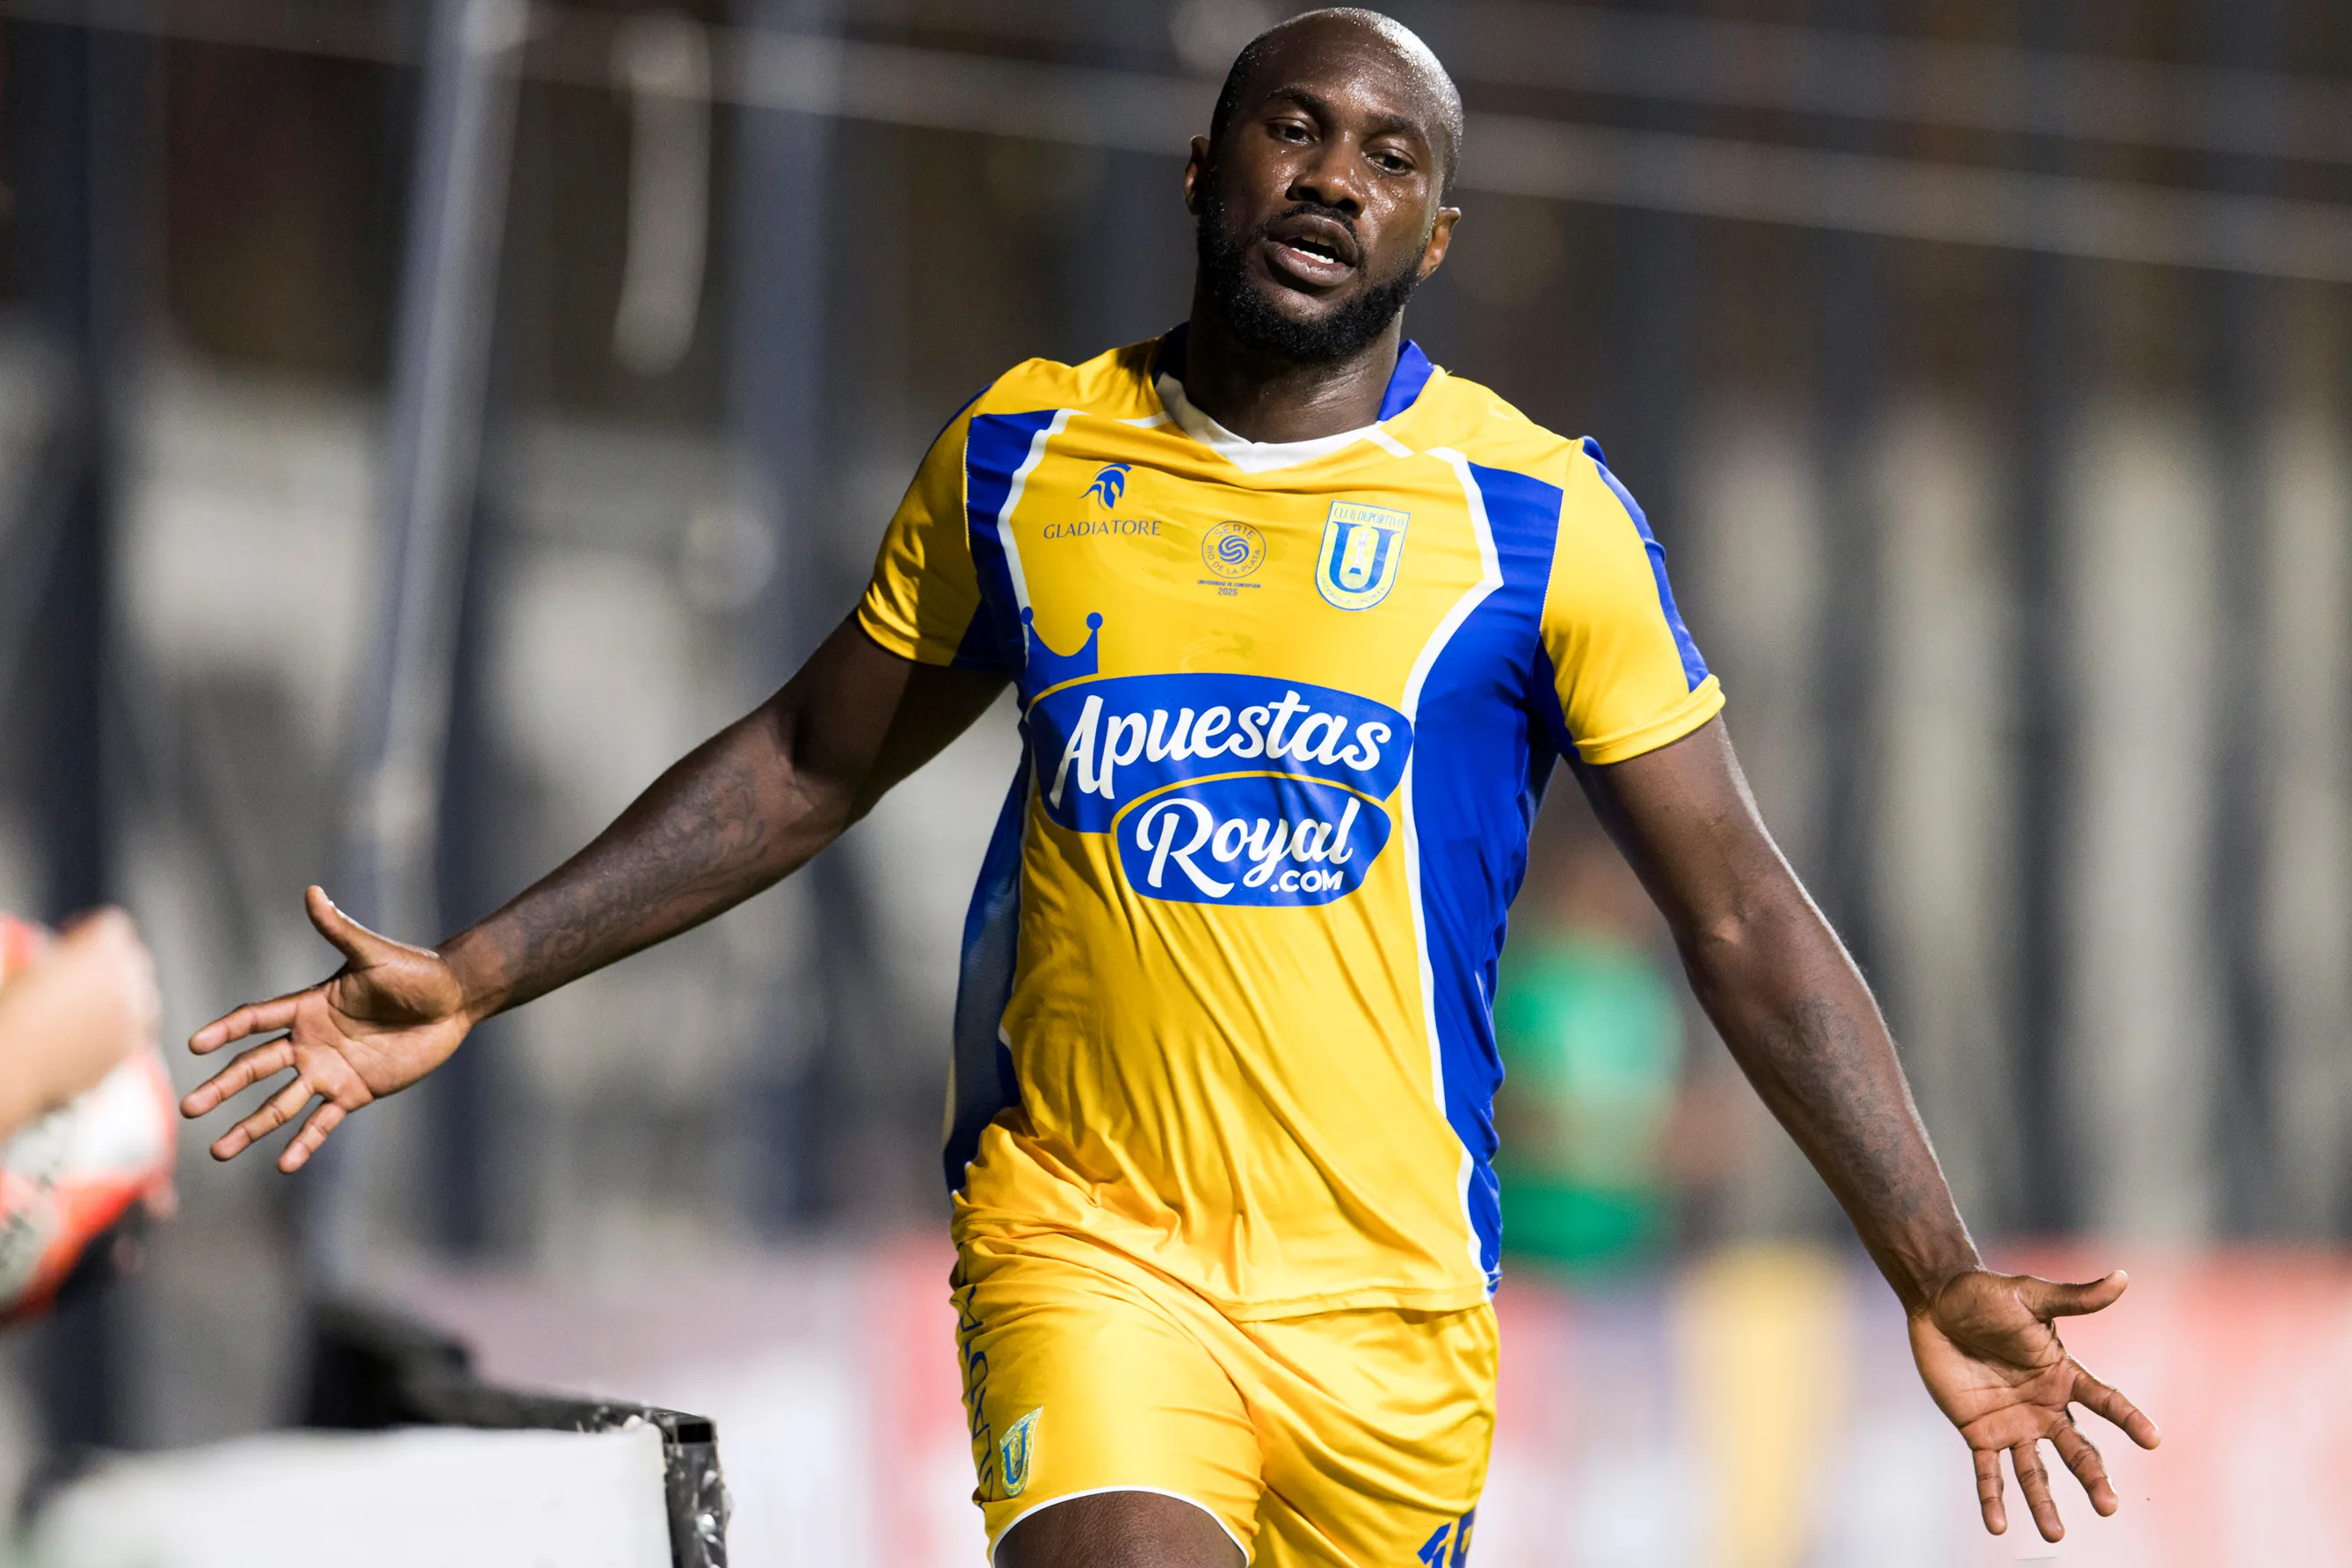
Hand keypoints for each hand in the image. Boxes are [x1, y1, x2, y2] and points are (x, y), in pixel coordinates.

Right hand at [0, 907, 161, 1134]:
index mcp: (102, 949)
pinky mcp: (131, 1045)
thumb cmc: (15, 1010)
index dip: (88, 929)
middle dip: (112, 959)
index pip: (113, 924)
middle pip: (134, 957)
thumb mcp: (37, 964)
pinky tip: (96, 1030)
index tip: (71, 938)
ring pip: (145, 993)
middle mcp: (127, 978)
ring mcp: (134, 1014)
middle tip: (82, 971)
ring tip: (94, 1002)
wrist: (13, 1061)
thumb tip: (77, 955)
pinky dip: (123, 1025)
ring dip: (126, 993)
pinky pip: (138, 1027)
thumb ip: (68, 951)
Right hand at [181, 886, 471, 1171]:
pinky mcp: (354, 1092)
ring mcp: (329, 1070)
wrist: (453, 1001)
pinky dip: (304, 1143)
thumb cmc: (415, 971)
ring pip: (280, 1103)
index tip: (196, 1044)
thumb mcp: (373, 953)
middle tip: (188, 1108)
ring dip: (250, 1127)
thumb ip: (339, 930)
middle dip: (222, 1087)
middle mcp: (310, 1042)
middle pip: (255, 1067)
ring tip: (219, 1152)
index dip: (227, 1031)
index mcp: (308, 1007)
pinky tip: (284, 1164)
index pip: (256, 1019)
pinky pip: (323, 1123)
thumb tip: (313, 892)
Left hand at [1909, 1267, 2160, 1541]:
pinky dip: (1993, 1498)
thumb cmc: (1986, 1295)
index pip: (2105, 1401)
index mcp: (2063, 1375)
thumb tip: (2122, 1277)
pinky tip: (1997, 1527)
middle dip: (2093, 1477)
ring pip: (2034, 1471)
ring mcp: (2013, 1423)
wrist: (1936, 1304)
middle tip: (2108, 1505)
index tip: (2153, 1439)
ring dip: (2044, 1503)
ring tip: (2054, 1534)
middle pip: (2076, 1448)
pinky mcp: (1978, 1432)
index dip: (2129, 1419)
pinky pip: (1988, 1471)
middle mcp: (2045, 1406)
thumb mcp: (2031, 1296)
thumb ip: (2076, 1297)